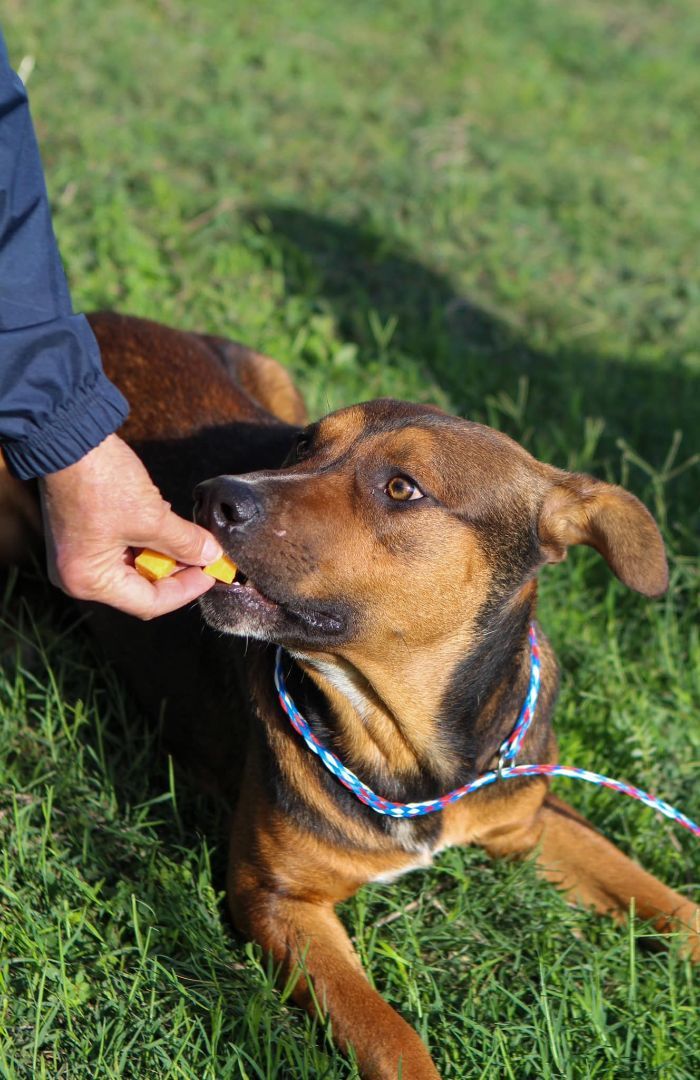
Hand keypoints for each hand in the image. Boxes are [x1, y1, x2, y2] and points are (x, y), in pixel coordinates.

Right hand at [39, 434, 221, 618]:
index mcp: (89, 581)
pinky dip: (145, 541)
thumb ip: (185, 542)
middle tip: (204, 555)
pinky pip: (121, 550)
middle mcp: (77, 576)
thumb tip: (211, 555)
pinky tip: (163, 524)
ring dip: (162, 554)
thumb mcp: (151, 516)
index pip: (149, 603)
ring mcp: (76, 556)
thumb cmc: (101, 480)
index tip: (211, 573)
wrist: (68, 436)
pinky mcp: (81, 535)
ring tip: (188, 538)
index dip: (186, 590)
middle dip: (175, 571)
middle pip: (140, 588)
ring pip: (133, 568)